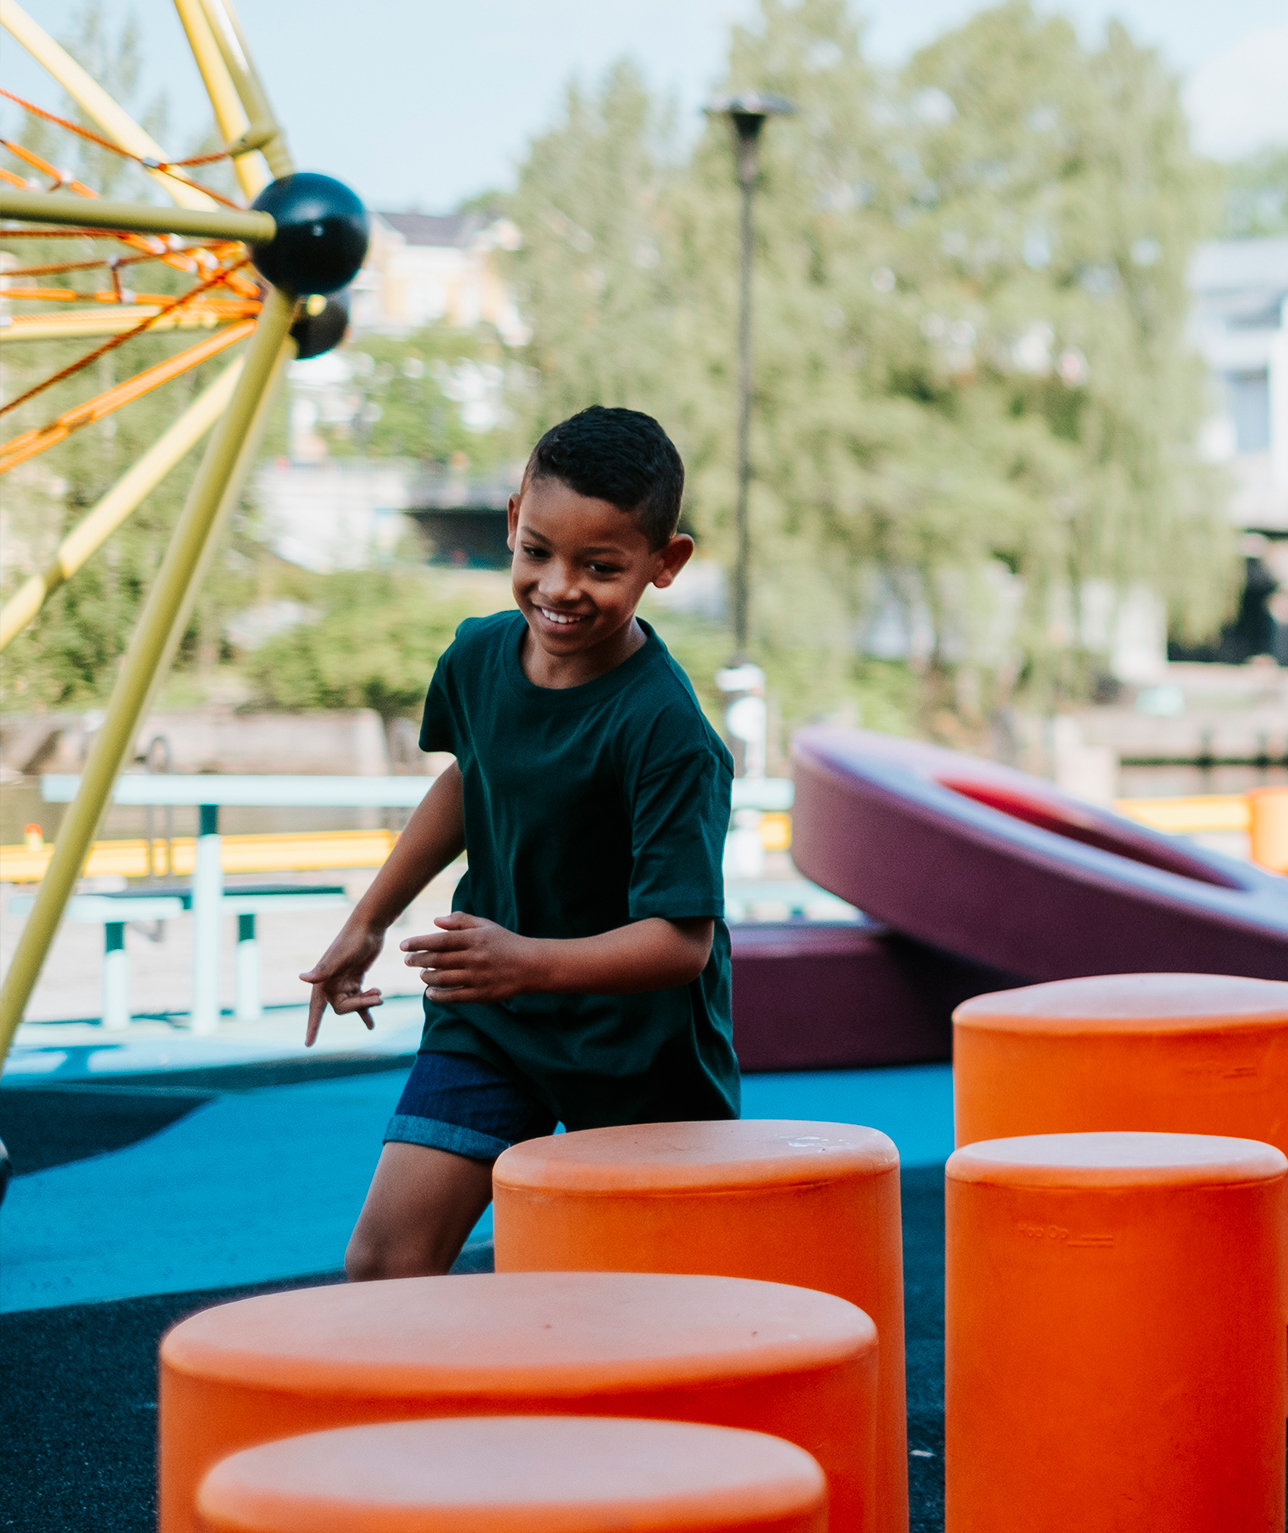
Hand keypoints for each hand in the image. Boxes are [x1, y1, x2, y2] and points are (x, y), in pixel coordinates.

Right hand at [299, 921, 384, 1046]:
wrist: (370, 927)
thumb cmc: (352, 940)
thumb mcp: (339, 957)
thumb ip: (322, 971)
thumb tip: (302, 978)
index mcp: (323, 981)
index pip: (315, 1009)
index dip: (312, 1027)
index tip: (308, 1044)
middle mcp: (331, 984)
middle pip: (343, 1008)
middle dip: (359, 1005)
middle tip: (377, 996)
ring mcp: (344, 982)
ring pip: (353, 1004)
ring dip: (366, 1004)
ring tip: (379, 997)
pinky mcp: (356, 979)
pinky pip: (359, 999)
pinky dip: (367, 1006)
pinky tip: (372, 1019)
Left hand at [401, 912, 539, 1003]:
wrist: (532, 966)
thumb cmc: (506, 943)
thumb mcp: (486, 926)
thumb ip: (461, 922)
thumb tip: (435, 921)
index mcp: (475, 939)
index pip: (440, 940)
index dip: (419, 943)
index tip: (403, 946)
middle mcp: (475, 957)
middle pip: (438, 960)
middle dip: (418, 960)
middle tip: (408, 961)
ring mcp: (478, 977)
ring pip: (443, 979)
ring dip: (426, 977)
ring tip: (422, 974)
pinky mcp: (481, 994)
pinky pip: (453, 996)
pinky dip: (438, 995)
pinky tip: (430, 992)